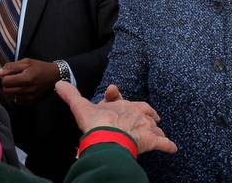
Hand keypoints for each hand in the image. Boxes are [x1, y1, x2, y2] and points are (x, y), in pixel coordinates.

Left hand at [0, 58, 59, 104]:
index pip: (5, 82)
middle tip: (13, 79)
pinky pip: (17, 101)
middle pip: (6, 91)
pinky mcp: (32, 102)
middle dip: (7, 84)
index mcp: (27, 78)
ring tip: (18, 84)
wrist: (55, 76)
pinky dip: (17, 95)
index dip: (5, 76)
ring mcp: (30, 97)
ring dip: (11, 90)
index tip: (10, 73)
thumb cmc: (39, 67)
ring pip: (10, 97)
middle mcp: (28, 89)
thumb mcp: (26, 62)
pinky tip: (23, 89)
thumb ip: (10, 67)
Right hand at [56, 81, 177, 153]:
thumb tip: (58, 83)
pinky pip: (164, 143)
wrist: (108, 136)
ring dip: (157, 129)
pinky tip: (173, 148)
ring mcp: (144, 127)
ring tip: (159, 133)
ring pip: (154, 127)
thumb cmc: (96, 122)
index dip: (118, 97)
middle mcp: (135, 113)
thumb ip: (71, 95)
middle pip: (144, 111)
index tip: (116, 92)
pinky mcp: (151, 141)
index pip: (120, 98)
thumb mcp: (81, 106)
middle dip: (147, 114)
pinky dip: (168, 146)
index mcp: (120, 104)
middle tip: (151, 116)